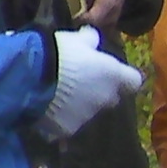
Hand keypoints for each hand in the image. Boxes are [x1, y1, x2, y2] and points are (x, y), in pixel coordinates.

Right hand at [36, 28, 142, 142]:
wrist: (33, 78)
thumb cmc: (60, 53)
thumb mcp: (75, 39)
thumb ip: (89, 40)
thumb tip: (93, 38)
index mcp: (113, 75)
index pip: (133, 81)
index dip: (123, 77)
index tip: (109, 71)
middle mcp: (105, 99)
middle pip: (111, 97)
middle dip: (98, 91)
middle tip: (78, 81)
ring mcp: (87, 117)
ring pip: (88, 112)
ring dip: (77, 105)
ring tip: (54, 93)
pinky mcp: (67, 129)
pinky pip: (66, 124)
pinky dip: (59, 118)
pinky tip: (43, 108)